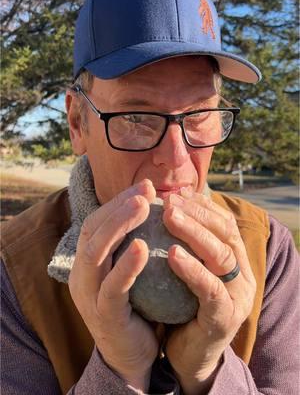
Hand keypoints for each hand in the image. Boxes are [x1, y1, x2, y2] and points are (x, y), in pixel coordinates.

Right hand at [68, 179, 157, 390]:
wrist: (131, 355)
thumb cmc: (137, 306)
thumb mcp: (131, 271)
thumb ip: (134, 243)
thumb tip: (156, 208)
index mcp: (87, 262)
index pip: (96, 223)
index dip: (117, 202)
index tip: (144, 187)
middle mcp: (81, 275)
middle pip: (92, 231)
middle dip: (117, 207)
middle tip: (144, 191)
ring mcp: (89, 296)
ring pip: (95, 253)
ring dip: (119, 226)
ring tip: (143, 206)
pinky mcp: (104, 316)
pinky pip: (113, 288)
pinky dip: (126, 265)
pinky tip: (143, 247)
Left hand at [162, 189, 255, 394]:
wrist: (189, 354)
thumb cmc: (182, 305)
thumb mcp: (186, 270)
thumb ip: (184, 243)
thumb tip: (166, 208)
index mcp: (234, 260)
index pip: (222, 222)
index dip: (201, 205)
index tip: (176, 192)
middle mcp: (242, 274)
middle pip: (225, 233)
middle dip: (197, 212)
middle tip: (168, 200)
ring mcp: (237, 296)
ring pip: (221, 256)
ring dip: (194, 232)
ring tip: (169, 216)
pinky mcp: (225, 318)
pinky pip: (210, 289)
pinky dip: (192, 269)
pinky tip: (172, 254)